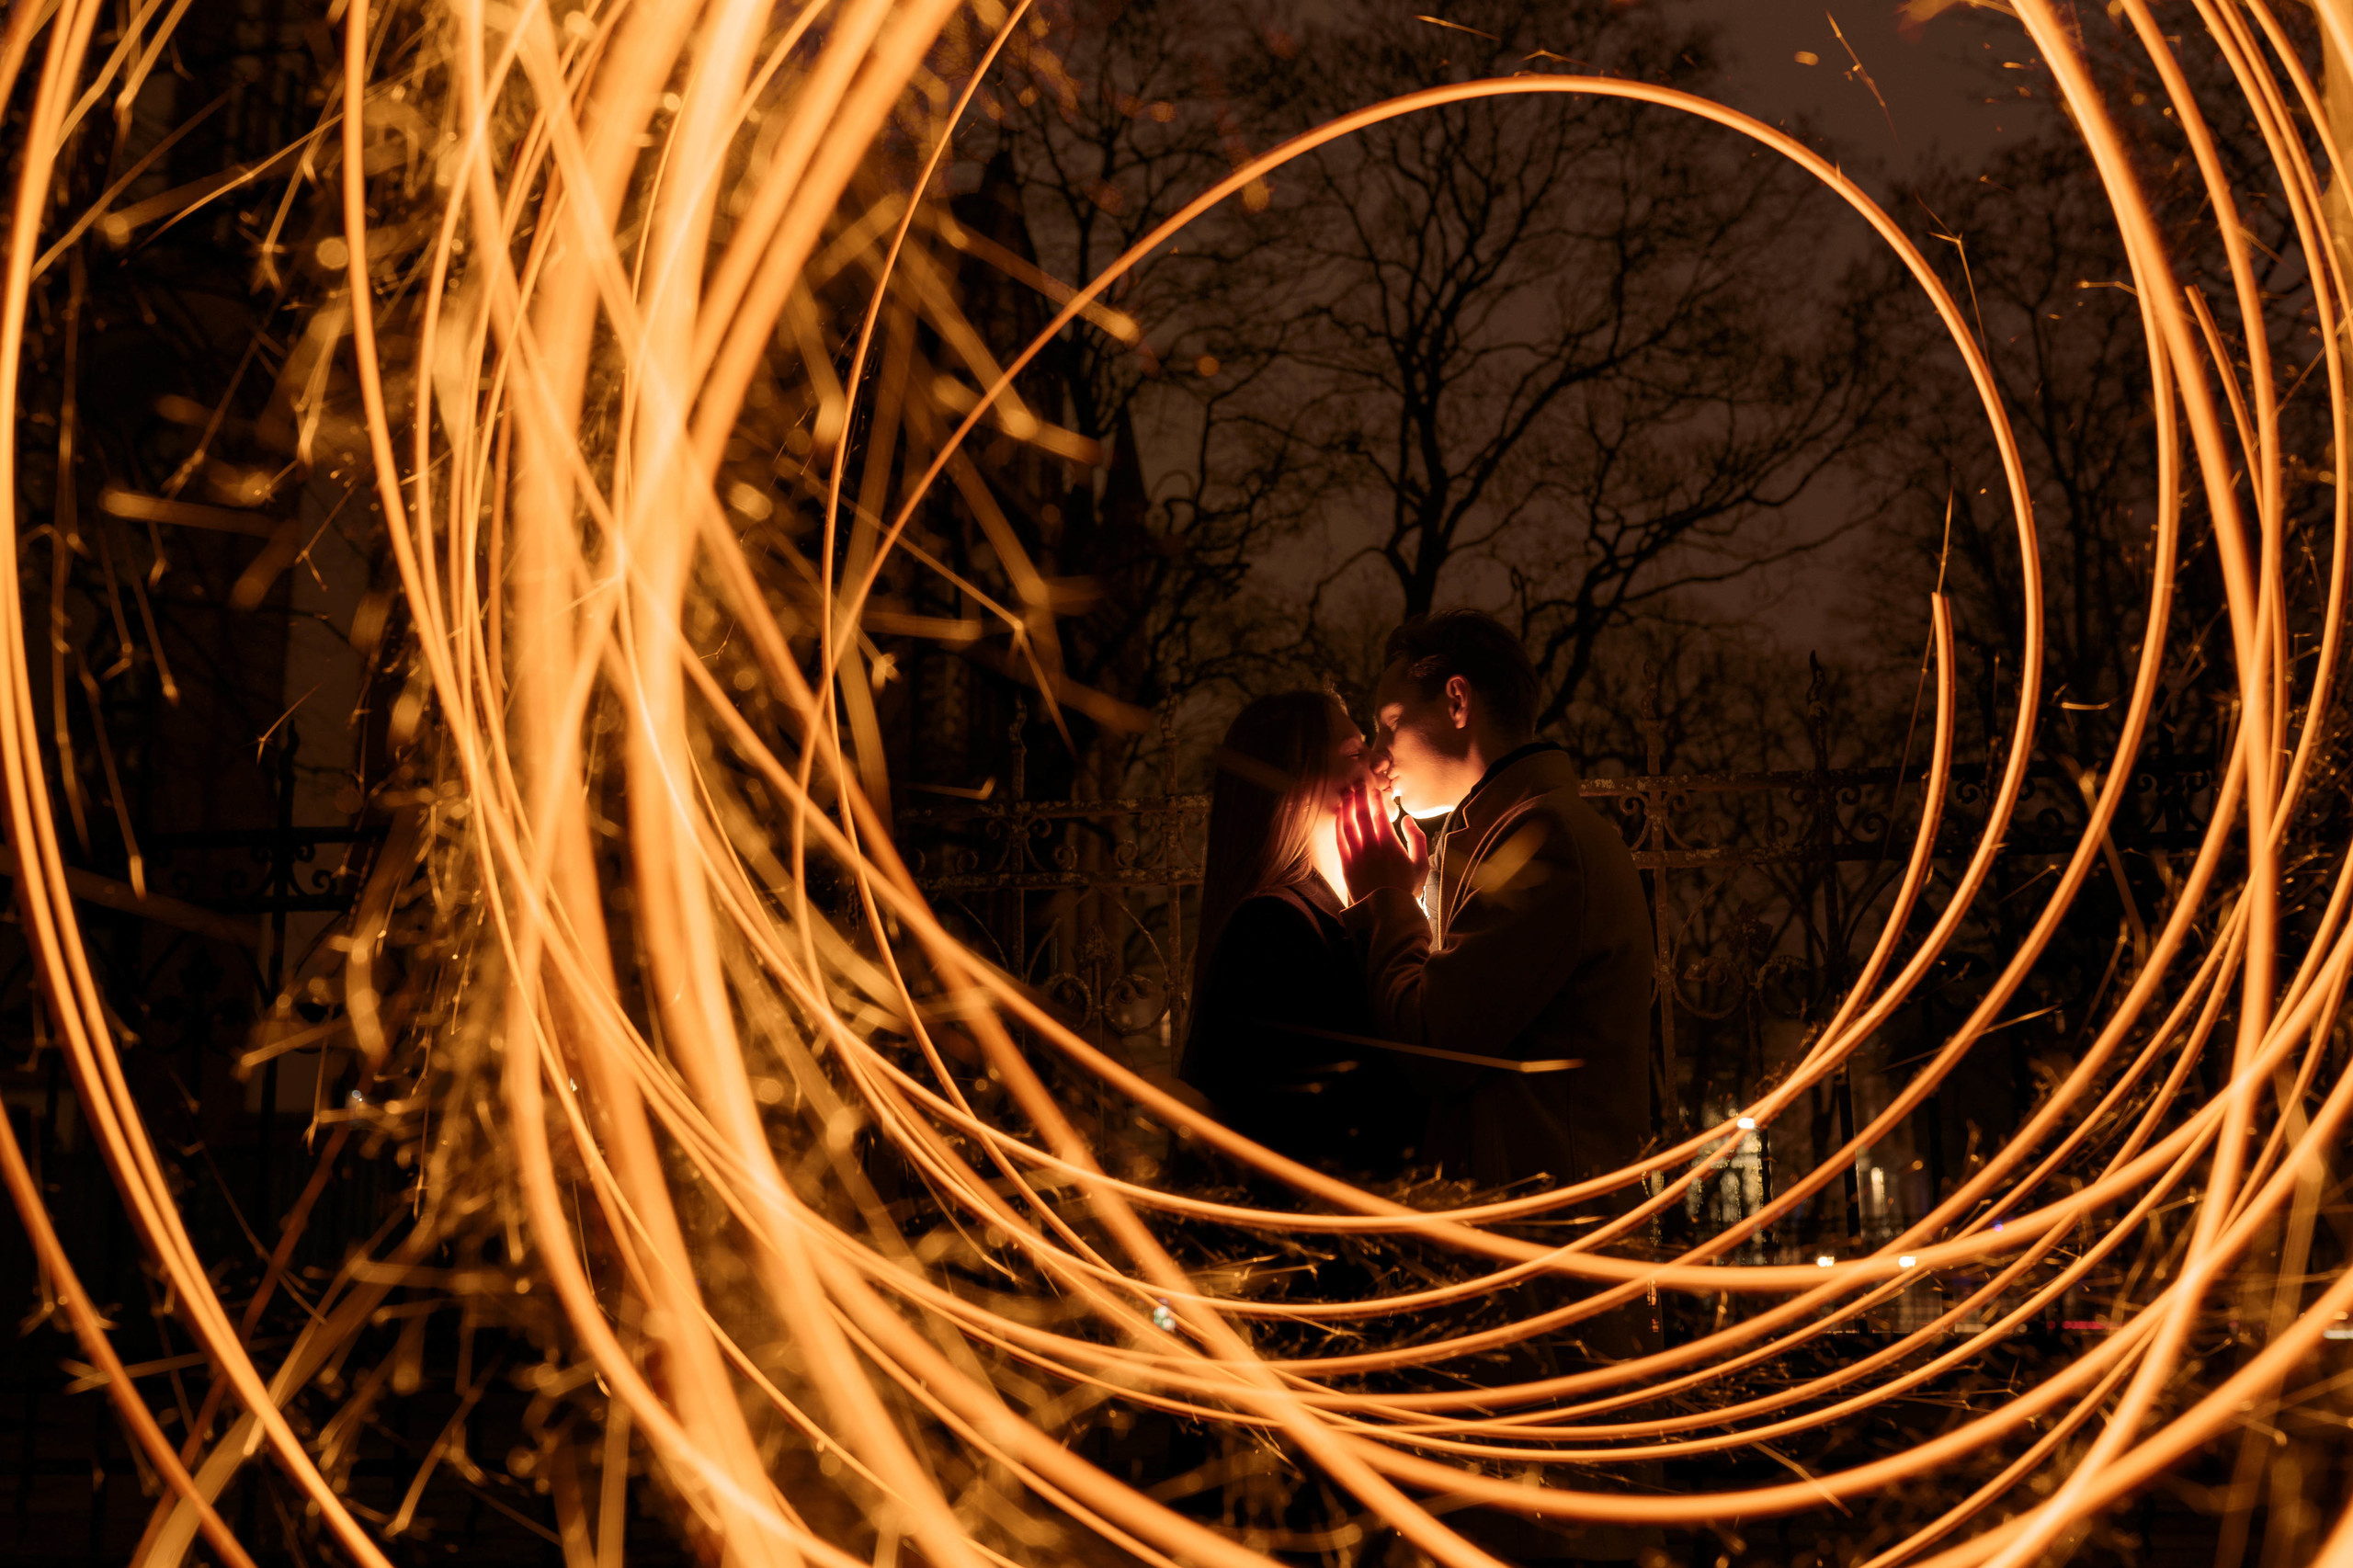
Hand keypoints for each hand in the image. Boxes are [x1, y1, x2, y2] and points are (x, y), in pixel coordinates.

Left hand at [1337, 780, 1428, 903]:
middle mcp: (1371, 845)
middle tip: (1358, 784)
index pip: (1380, 814)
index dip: (1376, 800)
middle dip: (1359, 796)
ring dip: (1346, 806)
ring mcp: (1356, 854)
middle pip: (1361, 814)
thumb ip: (1417, 838)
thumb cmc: (1406, 888)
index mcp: (1390, 843)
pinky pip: (1339, 839)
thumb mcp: (1422, 864)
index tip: (1374, 790)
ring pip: (1348, 824)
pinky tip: (1339, 815)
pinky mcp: (1345, 864)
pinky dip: (1338, 825)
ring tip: (1346, 794)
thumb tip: (1407, 819)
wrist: (1386, 912)